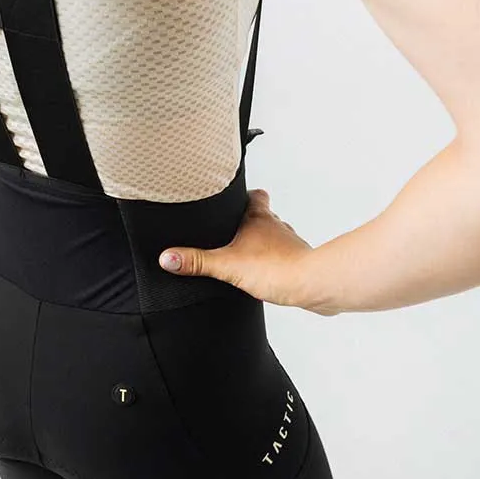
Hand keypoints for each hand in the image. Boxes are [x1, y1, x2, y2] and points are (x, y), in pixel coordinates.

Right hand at [158, 189, 317, 309]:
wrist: (311, 284)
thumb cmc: (275, 268)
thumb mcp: (226, 264)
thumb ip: (196, 261)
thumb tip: (168, 257)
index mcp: (258, 218)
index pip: (255, 195)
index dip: (246, 194)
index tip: (235, 195)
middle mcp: (277, 226)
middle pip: (264, 215)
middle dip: (251, 221)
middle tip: (235, 229)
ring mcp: (290, 244)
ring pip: (276, 236)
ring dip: (264, 242)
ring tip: (247, 253)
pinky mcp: (299, 262)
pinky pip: (284, 257)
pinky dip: (275, 262)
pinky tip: (265, 274)